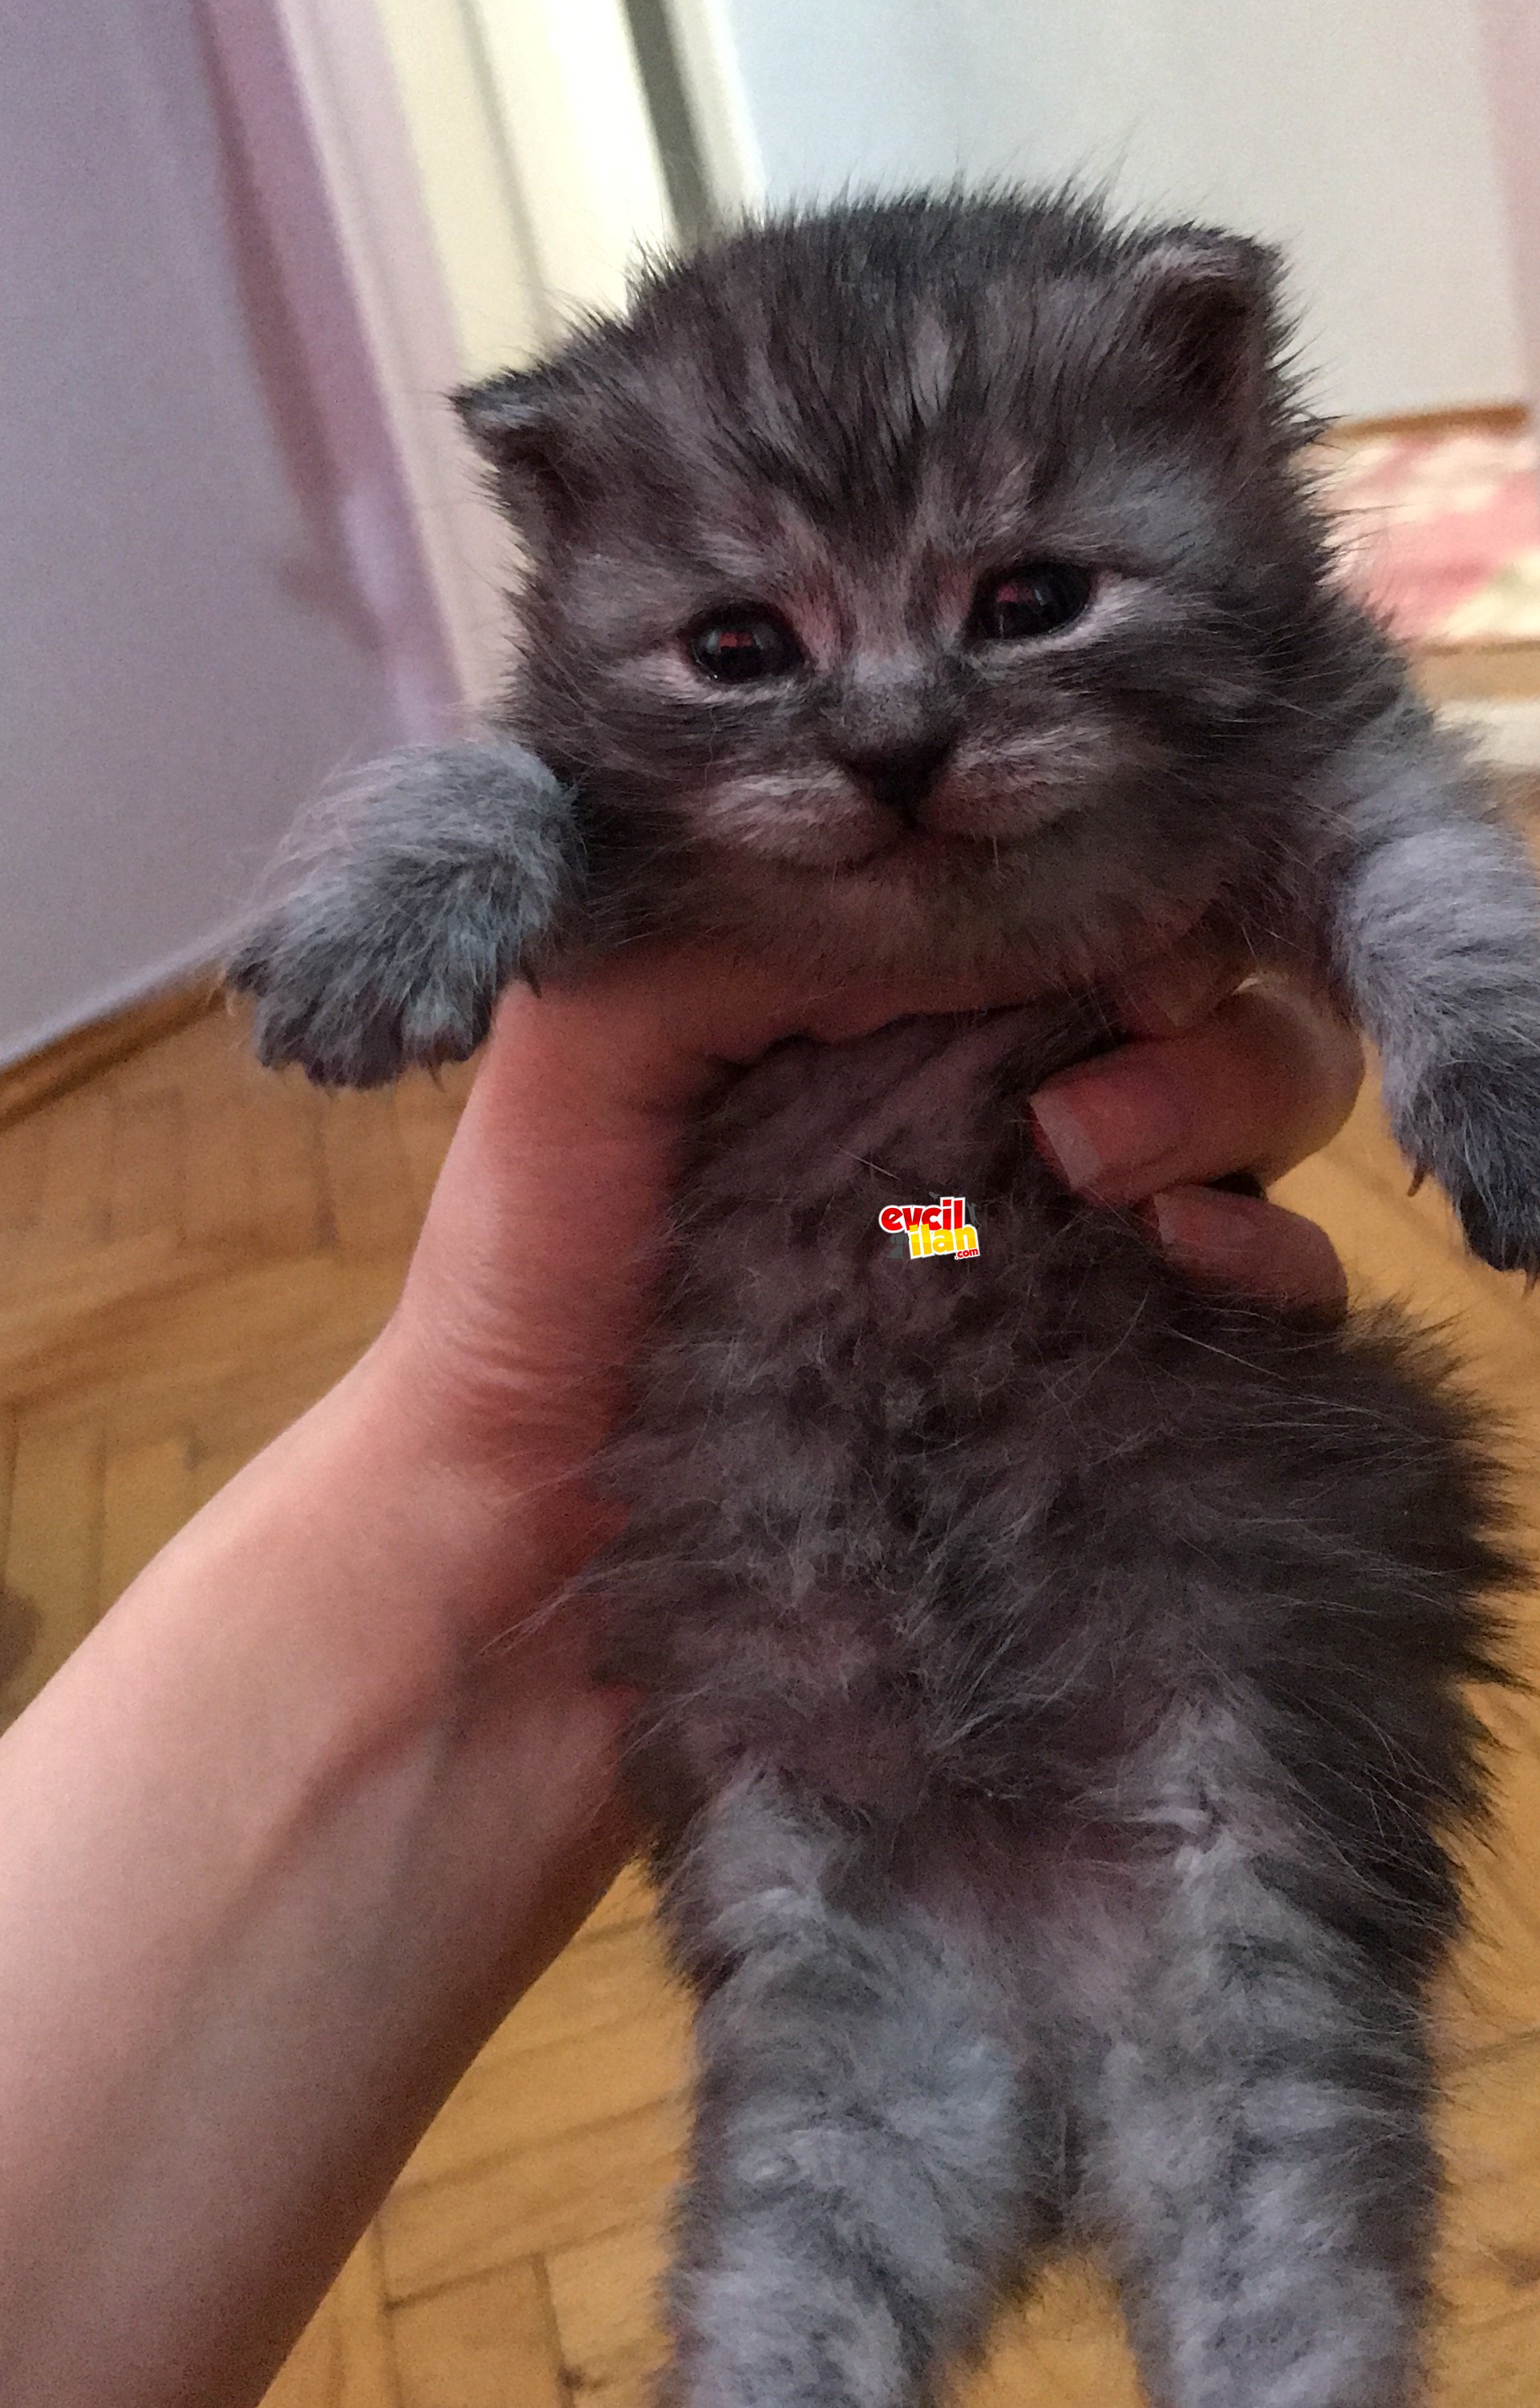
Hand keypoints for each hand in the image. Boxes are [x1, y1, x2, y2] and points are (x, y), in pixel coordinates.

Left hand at [381, 933, 1361, 1625]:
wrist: (532, 1540)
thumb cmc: (539, 1272)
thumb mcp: (599, 1035)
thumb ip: (752, 918)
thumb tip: (970, 867)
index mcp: (888, 992)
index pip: (1064, 880)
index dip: (1106, 873)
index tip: (1081, 906)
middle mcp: (1001, 1092)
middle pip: (1193, 978)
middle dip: (1183, 992)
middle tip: (1071, 1094)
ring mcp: (1073, 1231)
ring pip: (1260, 1104)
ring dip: (1230, 1098)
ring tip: (1104, 1171)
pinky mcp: (1117, 1372)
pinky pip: (1280, 1287)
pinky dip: (1277, 1256)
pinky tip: (1196, 1258)